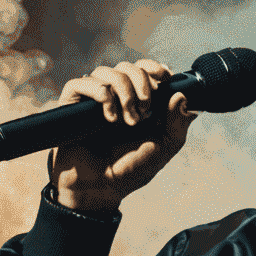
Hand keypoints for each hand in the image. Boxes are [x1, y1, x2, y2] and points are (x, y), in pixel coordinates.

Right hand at [49, 58, 196, 210]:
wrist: (102, 188)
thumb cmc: (130, 170)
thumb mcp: (163, 148)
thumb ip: (176, 124)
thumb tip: (183, 96)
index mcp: (137, 102)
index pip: (143, 69)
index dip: (154, 68)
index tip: (165, 77)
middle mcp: (115, 97)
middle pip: (127, 66)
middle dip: (141, 84)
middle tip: (145, 111)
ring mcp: (93, 100)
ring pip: (106, 71)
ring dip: (123, 92)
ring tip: (126, 121)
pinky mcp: (72, 105)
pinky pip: (81, 82)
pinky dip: (99, 92)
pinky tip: (109, 116)